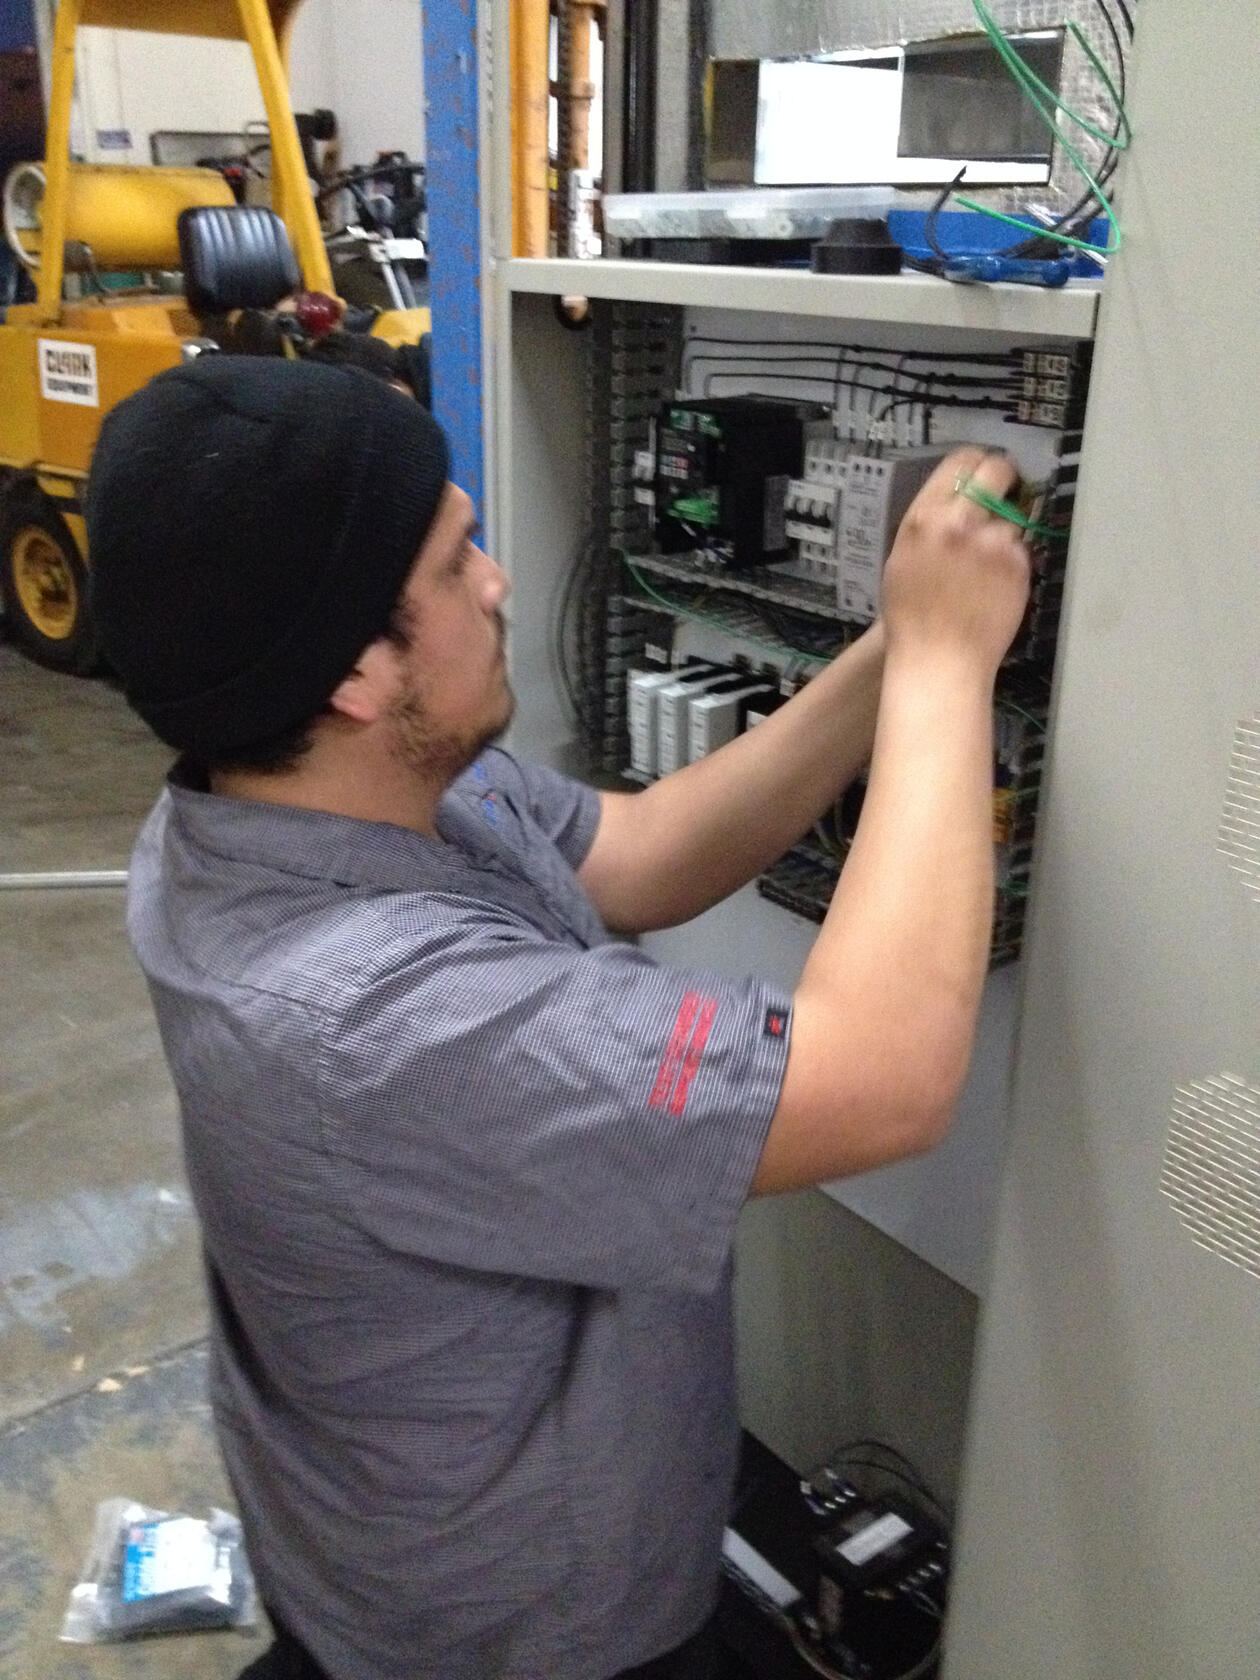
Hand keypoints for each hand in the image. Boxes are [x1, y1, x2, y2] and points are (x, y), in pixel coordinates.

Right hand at [880, 448, 1032, 675]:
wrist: (938, 659)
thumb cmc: (912, 618)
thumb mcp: (903, 558)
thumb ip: (929, 522)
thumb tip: (953, 498)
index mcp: (924, 517)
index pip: (961, 460)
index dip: (977, 461)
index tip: (982, 469)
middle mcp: (958, 522)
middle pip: (997, 470)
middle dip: (1004, 477)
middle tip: (1004, 491)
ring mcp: (992, 542)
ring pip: (1012, 515)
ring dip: (1004, 531)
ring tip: (985, 566)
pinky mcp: (1017, 564)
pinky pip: (1021, 548)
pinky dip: (1012, 562)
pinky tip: (993, 586)